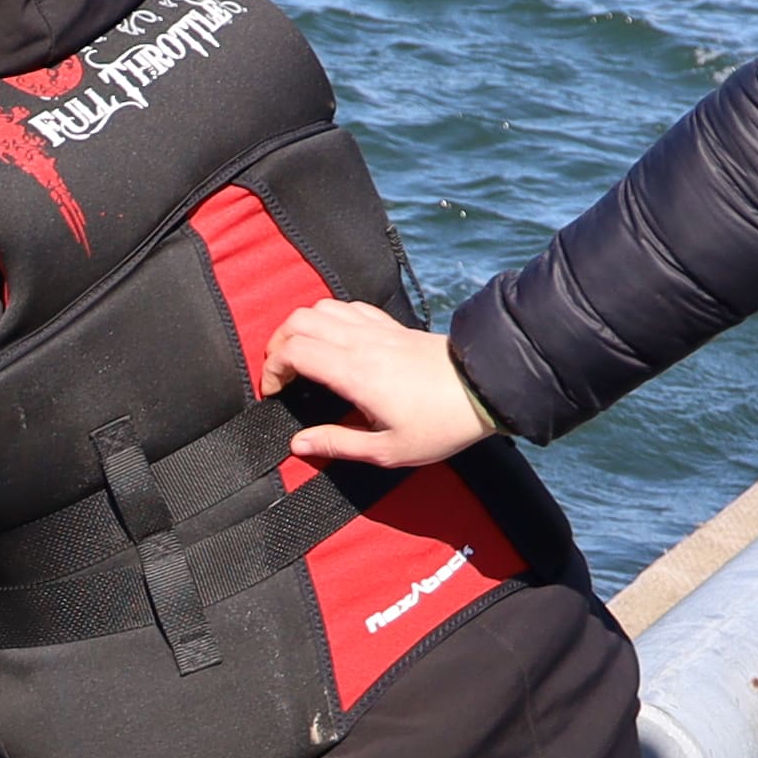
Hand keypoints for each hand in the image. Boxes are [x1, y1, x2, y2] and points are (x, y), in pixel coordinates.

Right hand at [268, 298, 494, 473]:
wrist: (486, 389)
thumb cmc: (440, 424)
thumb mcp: (386, 449)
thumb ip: (337, 444)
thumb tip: (298, 443)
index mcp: (354, 372)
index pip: (292, 350)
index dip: (271, 369)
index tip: (273, 393)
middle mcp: (361, 342)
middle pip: (299, 320)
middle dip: (277, 344)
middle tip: (280, 373)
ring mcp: (377, 329)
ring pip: (321, 307)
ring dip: (301, 328)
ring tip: (301, 357)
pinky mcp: (392, 326)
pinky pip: (348, 307)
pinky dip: (329, 318)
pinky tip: (334, 342)